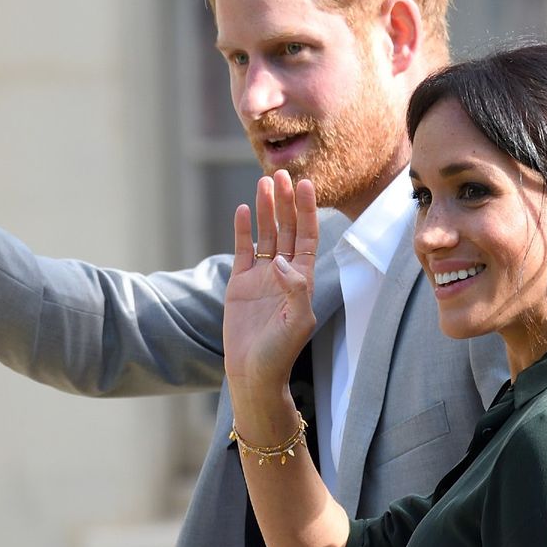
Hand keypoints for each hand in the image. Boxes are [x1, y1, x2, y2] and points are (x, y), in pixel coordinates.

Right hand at [223, 170, 319, 400]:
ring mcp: (260, 276)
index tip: (307, 186)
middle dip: (286, 202)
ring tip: (264, 182)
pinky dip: (244, 230)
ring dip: (266, 209)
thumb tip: (279, 260)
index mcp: (302, 280)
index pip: (306, 237)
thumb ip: (295, 290)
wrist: (252, 373)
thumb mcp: (297, 322)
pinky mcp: (239, 283)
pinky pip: (242, 250)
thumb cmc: (280, 352)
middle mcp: (283, 273)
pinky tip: (245, 209)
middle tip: (282, 173)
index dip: (307, 211)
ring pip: (265, 235)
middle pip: (286, 229)